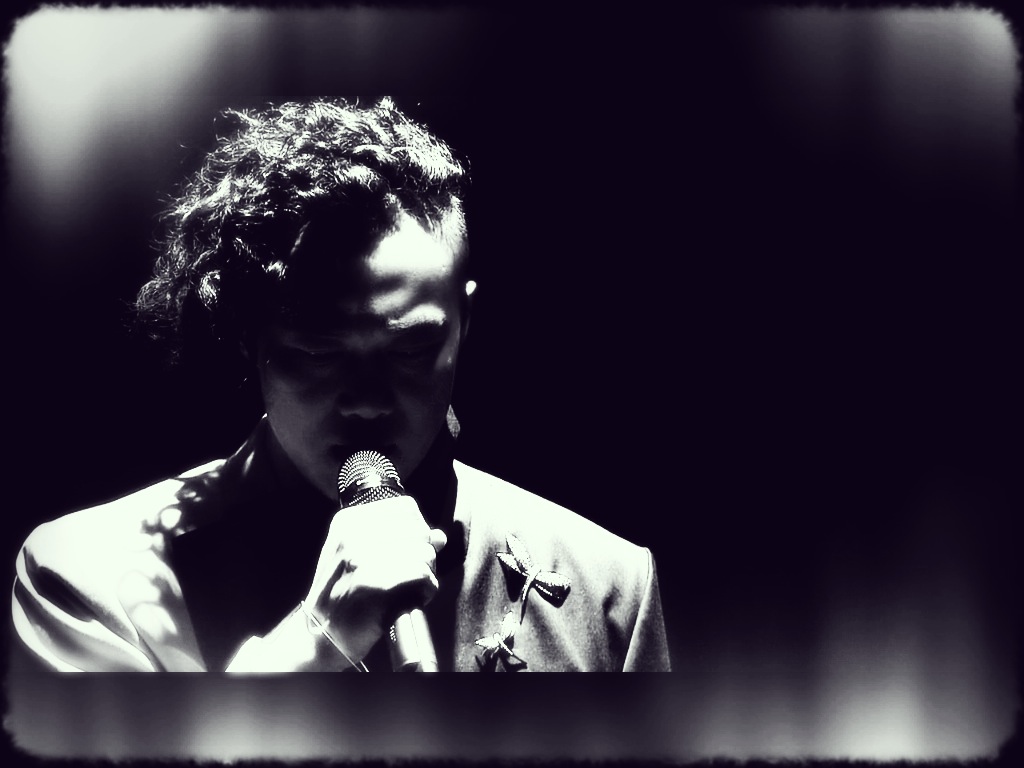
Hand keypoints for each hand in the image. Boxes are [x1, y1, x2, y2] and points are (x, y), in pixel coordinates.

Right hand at [303, 496, 446, 664]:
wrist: (321, 636)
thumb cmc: (344, 595)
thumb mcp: (359, 557)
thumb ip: (398, 539)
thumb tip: (439, 536)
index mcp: (349, 521)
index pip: (406, 508)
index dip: (417, 530)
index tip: (411, 550)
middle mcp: (354, 535)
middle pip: (419, 531)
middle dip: (425, 553)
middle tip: (414, 574)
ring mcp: (363, 559)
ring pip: (424, 553)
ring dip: (426, 573)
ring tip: (412, 587)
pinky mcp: (376, 584)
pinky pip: (422, 576)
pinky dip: (426, 589)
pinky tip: (414, 598)